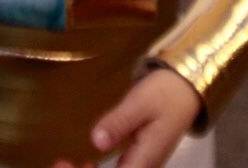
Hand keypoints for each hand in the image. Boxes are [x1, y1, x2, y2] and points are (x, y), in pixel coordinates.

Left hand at [50, 69, 201, 167]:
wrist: (186, 88)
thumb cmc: (164, 93)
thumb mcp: (139, 103)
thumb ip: (118, 123)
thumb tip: (96, 141)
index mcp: (144, 160)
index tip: (65, 164)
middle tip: (61, 163)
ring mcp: (142, 165)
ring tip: (65, 162)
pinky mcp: (139, 159)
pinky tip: (84, 162)